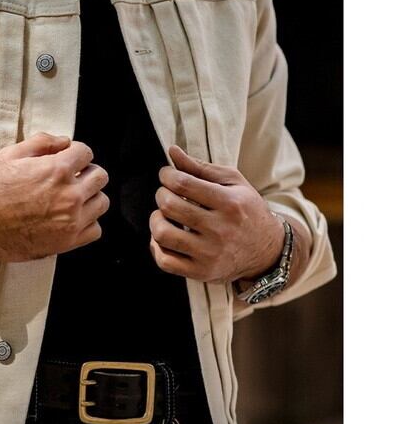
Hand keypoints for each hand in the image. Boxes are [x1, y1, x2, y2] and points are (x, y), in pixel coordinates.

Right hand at [0, 132, 109, 262]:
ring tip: (72, 197)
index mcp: (57, 170)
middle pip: (100, 176)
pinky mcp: (68, 241)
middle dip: (87, 172)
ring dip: (90, 196)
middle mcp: (69, 195)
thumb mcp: (10, 154)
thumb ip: (42, 142)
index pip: (86, 153)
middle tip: (72, 177)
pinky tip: (72, 217)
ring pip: (101, 202)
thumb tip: (64, 141)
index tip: (68, 159)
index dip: (75, 153)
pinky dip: (87, 222)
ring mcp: (71, 220)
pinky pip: (95, 229)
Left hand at [148, 145, 284, 284]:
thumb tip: (172, 151)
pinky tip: (165, 237)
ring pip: (163, 234)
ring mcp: (210, 254)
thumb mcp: (232, 183)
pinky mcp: (202, 272)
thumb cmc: (246, 210)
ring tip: (164, 215)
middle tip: (167, 194)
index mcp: (229, 203)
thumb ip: (200, 167)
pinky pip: (164, 261)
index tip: (167, 175)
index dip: (166, 175)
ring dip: (156, 220)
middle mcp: (220, 230)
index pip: (182, 183)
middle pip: (170, 206)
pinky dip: (156, 246)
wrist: (267, 251)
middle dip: (161, 194)